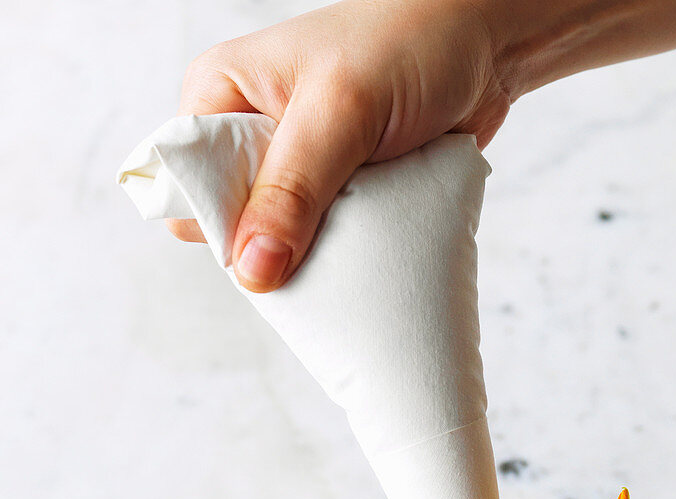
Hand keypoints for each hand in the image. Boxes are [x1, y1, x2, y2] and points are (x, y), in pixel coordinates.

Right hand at [169, 0, 510, 291]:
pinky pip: (322, 243)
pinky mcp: (336, 191)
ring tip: (352, 240)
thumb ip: (293, 191)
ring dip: (313, 255)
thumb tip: (252, 271)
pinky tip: (367, 248)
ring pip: (279, 242)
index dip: (219, 225)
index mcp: (220, 95)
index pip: (186, 184)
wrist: (483, 44)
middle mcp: (250, 133)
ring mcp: (295, 168)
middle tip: (322, 241)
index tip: (270, 243)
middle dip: (270, 247)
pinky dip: (344, 253)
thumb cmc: (408, 46)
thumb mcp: (341, 112)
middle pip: (231, 223)